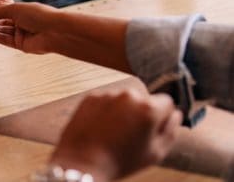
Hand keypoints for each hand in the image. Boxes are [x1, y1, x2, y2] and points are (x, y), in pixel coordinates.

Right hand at [0, 2, 60, 53]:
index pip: (3, 12)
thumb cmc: (39, 15)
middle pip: (0, 23)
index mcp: (22, 11)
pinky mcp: (20, 45)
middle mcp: (21, 23)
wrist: (54, 30)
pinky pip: (3, 39)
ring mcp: (20, 34)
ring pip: (0, 32)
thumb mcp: (15, 8)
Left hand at [51, 90, 181, 181]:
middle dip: (142, 113)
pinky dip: (105, 111)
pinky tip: (101, 129)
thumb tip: (175, 114)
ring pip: (123, 100)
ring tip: (114, 134)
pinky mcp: (90, 97)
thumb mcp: (156, 153)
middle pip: (144, 100)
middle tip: (131, 135)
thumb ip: (171, 130)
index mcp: (149, 108)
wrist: (83, 162)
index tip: (153, 128)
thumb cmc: (121, 161)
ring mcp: (107, 95)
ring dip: (123, 111)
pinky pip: (105, 101)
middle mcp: (129, 96)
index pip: (167, 102)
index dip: (162, 116)